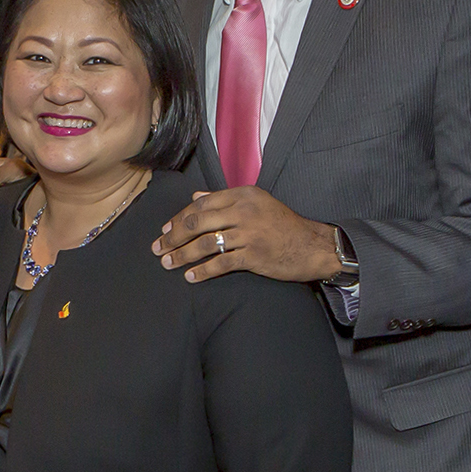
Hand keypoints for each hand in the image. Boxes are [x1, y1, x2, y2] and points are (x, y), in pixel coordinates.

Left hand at [153, 188, 340, 283]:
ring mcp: (248, 233)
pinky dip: (202, 271)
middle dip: (173, 237)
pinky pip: (220, 263)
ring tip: (168, 263)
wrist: (312, 245)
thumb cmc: (282, 225)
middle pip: (197, 222)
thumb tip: (195, 197)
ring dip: (182, 255)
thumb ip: (225, 200)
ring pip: (205, 244)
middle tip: (158, 248)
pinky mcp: (253, 255)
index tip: (165, 230)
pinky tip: (190, 277)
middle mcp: (244, 211)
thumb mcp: (257, 203)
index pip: (201, 204)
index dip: (179, 218)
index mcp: (242, 195)